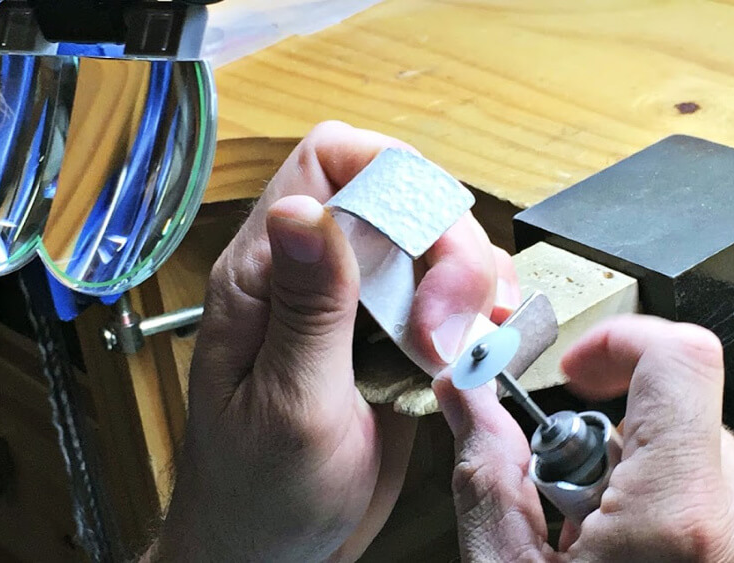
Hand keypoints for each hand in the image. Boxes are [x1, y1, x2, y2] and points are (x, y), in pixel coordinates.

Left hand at [156, 122, 518, 560]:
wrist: (269, 552)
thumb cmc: (257, 495)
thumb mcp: (287, 406)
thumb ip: (306, 309)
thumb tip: (304, 209)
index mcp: (262, 277)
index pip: (327, 163)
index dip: (388, 174)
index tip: (427, 241)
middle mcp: (309, 277)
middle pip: (398, 194)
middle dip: (444, 243)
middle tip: (448, 322)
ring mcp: (353, 306)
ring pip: (430, 241)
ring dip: (468, 279)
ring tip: (463, 342)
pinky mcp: (388, 339)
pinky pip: (445, 294)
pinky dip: (476, 312)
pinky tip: (473, 350)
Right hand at [433, 315, 733, 561]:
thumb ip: (490, 467)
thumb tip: (467, 395)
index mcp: (682, 521)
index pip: (680, 359)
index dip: (621, 342)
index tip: (583, 369)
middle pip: (684, 414)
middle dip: (620, 443)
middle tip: (579, 511)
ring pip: (715, 460)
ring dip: (658, 483)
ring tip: (619, 554)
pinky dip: (695, 515)